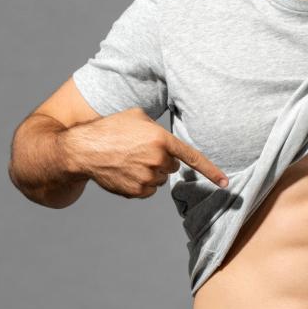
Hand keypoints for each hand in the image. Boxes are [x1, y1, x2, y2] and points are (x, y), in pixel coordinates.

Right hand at [62, 107, 228, 198]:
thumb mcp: (137, 117)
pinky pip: (149, 190)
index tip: (226, 184)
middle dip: (160, 160)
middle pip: (171, 166)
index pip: (193, 157)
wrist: (82, 149)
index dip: (211, 172)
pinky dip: (140, 183)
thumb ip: (158, 128)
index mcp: (161, 139)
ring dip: (149, 172)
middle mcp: (157, 160)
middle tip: (138, 150)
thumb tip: (169, 142)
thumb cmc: (110, 128)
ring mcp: (147, 177)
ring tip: (127, 160)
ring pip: (160, 179)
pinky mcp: (137, 191)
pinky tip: (124, 171)